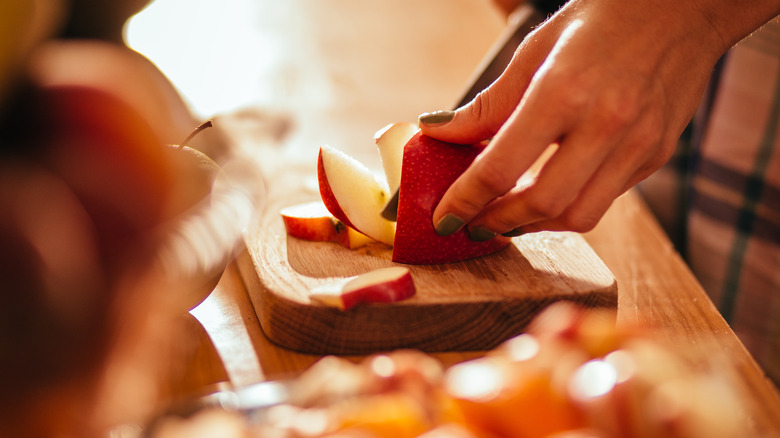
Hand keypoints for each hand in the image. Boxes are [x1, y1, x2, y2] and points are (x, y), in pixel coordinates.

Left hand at [421, 0, 777, 239]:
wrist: (684, 8)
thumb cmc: (602, 21)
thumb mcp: (534, 52)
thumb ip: (487, 104)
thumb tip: (436, 130)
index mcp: (563, 91)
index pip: (500, 167)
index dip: (465, 201)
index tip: (445, 218)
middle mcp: (605, 123)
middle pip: (541, 203)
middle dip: (498, 223)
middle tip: (474, 224)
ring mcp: (638, 144)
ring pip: (578, 215)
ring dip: (534, 225)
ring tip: (507, 217)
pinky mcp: (655, 156)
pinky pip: (605, 199)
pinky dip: (568, 206)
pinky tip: (548, 195)